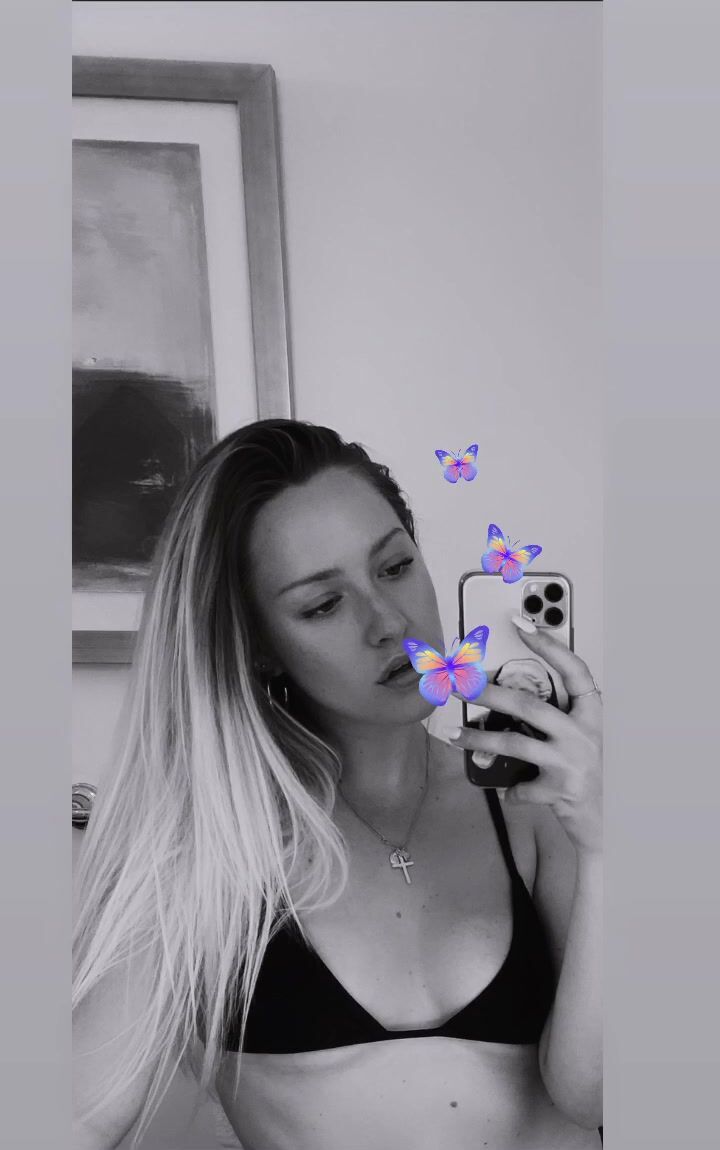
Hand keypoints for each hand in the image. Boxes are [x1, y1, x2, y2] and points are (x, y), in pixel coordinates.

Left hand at [449, 617, 602, 857]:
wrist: (609, 822)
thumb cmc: (588, 773)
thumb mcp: (579, 739)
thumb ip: (555, 719)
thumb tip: (506, 697)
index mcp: (591, 714)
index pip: (574, 670)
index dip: (549, 645)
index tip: (521, 623)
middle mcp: (585, 734)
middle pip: (529, 704)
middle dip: (488, 693)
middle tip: (460, 686)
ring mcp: (573, 762)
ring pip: (514, 743)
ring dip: (480, 740)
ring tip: (456, 736)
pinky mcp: (561, 790)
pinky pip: (520, 787)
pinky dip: (509, 791)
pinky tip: (506, 792)